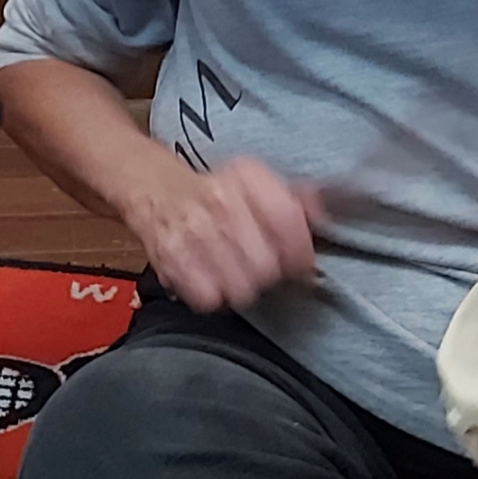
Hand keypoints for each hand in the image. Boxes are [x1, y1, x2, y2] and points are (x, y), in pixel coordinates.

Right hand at [127, 156, 319, 311]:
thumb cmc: (212, 192)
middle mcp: (220, 205)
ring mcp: (194, 236)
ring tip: (239, 274)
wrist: (155, 190)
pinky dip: (216, 296)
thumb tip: (322, 216)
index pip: (287, 222)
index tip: (302, 263)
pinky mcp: (173, 263)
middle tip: (264, 267)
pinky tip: (216, 281)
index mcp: (246, 180)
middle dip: (271, 272)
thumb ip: (294, 196)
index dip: (301, 252)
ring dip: (246, 287)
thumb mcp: (253, 180)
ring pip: (243, 287)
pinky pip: (210, 299)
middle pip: (267, 265)